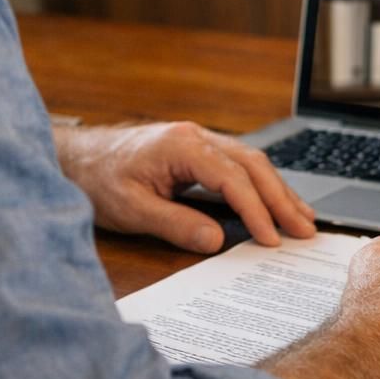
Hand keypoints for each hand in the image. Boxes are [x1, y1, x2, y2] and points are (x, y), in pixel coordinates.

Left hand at [53, 121, 317, 252]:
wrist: (74, 158)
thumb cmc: (97, 180)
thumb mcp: (131, 209)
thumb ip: (175, 224)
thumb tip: (216, 241)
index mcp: (181, 145)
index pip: (232, 178)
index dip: (256, 210)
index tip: (271, 238)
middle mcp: (195, 136)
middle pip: (252, 165)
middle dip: (281, 199)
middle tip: (305, 231)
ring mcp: (197, 140)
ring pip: (250, 162)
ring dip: (277, 191)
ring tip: (302, 220)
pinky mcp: (196, 151)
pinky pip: (238, 165)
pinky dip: (260, 185)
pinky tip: (274, 202)